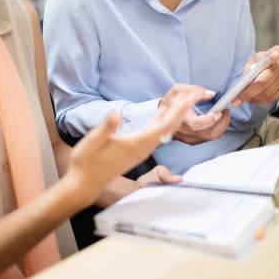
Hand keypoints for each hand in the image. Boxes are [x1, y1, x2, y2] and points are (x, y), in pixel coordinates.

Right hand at [65, 88, 203, 206]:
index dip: (178, 111)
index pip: (164, 125)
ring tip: (183, 101)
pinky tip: (163, 114)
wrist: (84, 183)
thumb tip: (116, 114)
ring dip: (175, 115)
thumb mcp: (93, 141)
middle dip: (183, 110)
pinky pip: (156, 134)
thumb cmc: (87, 162)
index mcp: (135, 143)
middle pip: (169, 127)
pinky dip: (163, 121)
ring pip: (164, 131)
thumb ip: (107, 127)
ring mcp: (140, 150)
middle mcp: (142, 148)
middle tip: (195, 95)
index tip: (189, 98)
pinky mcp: (136, 151)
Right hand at [159, 83, 229, 144]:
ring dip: (222, 125)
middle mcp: (185, 132)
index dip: (210, 118)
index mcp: (180, 120)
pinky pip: (209, 137)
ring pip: (212, 136)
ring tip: (223, 114)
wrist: (162, 116)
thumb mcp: (178, 90)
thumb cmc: (171, 102)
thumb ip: (195, 90)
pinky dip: (216, 129)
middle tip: (225, 111)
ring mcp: (190, 138)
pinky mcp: (193, 141)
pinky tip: (216, 120)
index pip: (196, 124)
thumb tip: (211, 94)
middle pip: (210, 134)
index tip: (219, 110)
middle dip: (223, 122)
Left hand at [231, 45, 278, 106]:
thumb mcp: (253, 60)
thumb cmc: (259, 63)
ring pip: (267, 93)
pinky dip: (259, 100)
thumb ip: (249, 67)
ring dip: (252, 98)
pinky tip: (251, 99)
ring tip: (241, 99)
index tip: (275, 55)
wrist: (271, 68)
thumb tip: (245, 82)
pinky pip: (271, 98)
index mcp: (274, 55)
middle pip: (264, 82)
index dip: (275, 54)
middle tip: (235, 100)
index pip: (276, 52)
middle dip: (248, 93)